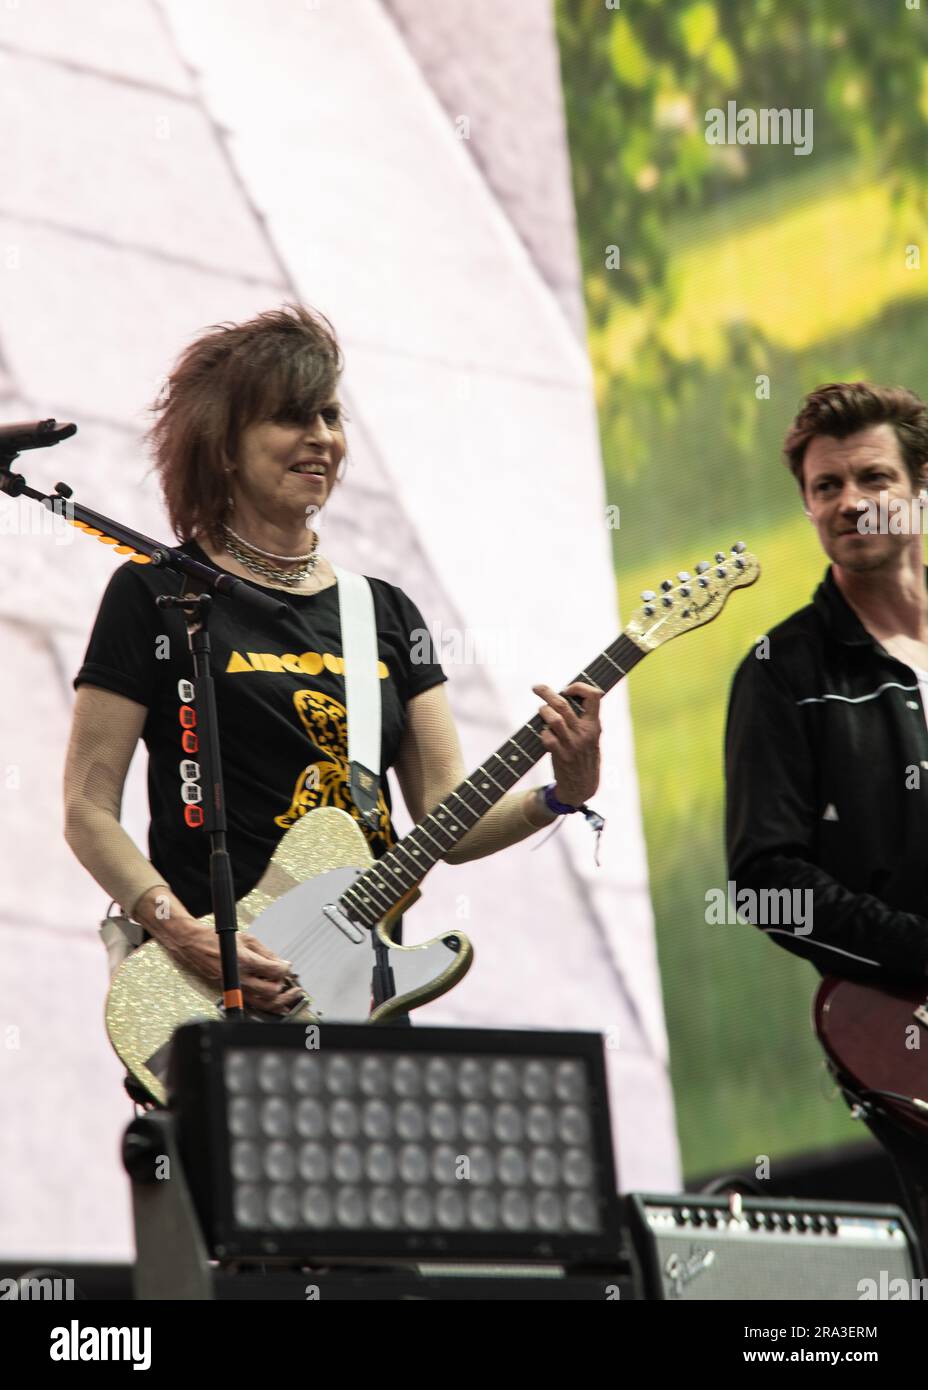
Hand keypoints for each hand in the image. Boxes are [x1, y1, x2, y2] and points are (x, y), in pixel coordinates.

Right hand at [151, 916, 305, 1015]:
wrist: (194, 946)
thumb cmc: (216, 940)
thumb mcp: (246, 939)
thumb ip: (267, 953)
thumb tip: (282, 963)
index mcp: (245, 961)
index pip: (275, 971)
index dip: (286, 969)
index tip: (288, 966)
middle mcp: (240, 978)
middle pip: (272, 991)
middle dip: (284, 986)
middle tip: (291, 982)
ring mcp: (234, 988)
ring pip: (263, 1004)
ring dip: (280, 1001)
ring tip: (290, 996)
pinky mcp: (230, 994)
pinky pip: (253, 1005)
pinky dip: (266, 1006)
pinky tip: (276, 1003)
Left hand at [532, 681, 602, 806]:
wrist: (583, 787)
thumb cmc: (584, 757)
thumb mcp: (592, 738)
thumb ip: (584, 721)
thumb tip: (565, 698)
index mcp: (595, 725)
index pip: (594, 696)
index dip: (579, 687)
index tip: (566, 689)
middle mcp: (584, 733)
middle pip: (563, 704)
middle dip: (547, 693)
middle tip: (536, 688)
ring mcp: (573, 745)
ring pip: (554, 719)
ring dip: (543, 712)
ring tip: (541, 712)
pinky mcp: (561, 756)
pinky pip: (547, 738)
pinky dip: (542, 733)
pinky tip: (544, 734)